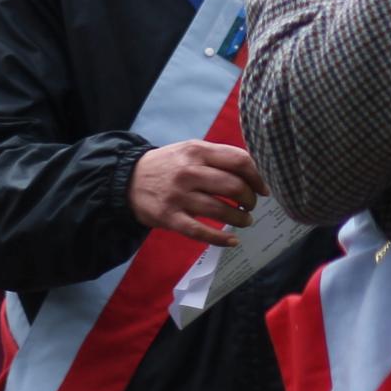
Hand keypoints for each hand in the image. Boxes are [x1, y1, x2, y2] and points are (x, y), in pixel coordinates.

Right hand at [128, 139, 265, 248]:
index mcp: (197, 151)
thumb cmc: (168, 164)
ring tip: (245, 220)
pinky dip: (221, 239)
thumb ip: (218, 157)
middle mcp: (189, 172)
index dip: (257, 176)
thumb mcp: (190, 150)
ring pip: (221, 210)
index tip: (263, 188)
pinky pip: (201, 231)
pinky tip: (232, 241)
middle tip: (251, 205)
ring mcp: (179, 196)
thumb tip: (254, 170)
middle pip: (233, 186)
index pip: (239, 160)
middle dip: (250, 199)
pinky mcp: (170, 217)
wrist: (128, 179)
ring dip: (240, 218)